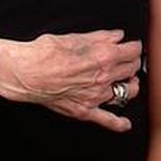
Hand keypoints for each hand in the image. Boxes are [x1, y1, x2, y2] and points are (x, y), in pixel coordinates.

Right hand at [0, 31, 141, 130]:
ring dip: (130, 85)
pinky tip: (125, 124)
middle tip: (127, 59)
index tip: (132, 45)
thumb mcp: (76, 37)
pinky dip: (119, 123)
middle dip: (131, 63)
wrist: (26, 73)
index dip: (134, 47)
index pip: (132, 52)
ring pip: (126, 92)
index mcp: (103, 57)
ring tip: (126, 80)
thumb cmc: (46, 52)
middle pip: (131, 70)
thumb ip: (101, 37)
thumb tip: (117, 36)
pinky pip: (107, 120)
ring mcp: (96, 96)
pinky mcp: (85, 110)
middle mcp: (103, 78)